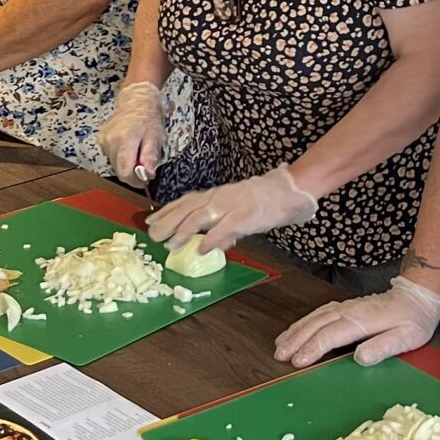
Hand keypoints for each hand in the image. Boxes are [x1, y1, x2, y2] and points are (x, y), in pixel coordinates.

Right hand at [101, 80, 165, 187]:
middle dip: (132, 172)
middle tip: (144, 164)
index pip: (124, 172)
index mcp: (126, 139)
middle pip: (119, 170)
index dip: (135, 180)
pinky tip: (129, 146)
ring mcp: (104, 140)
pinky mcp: (102, 140)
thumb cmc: (148, 116)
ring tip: (137, 151)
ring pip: (115, 164)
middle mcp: (111, 141)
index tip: (145, 179)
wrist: (136, 100)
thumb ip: (150, 156)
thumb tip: (148, 174)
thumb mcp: (156, 136)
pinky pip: (111, 156)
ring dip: (126, 164)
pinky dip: (121, 156)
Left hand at [146, 164, 317, 255]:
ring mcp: (231, 206)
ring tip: (170, 244)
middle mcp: (219, 197)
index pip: (186, 201)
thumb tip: (210, 244)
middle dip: (167, 222)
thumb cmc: (264, 199)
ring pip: (200, 217)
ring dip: (182, 231)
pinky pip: (224, 228)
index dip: (167, 211)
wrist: (289, 189)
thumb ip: (223, 227)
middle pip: (187, 209)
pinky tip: (200, 249)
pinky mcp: (245, 216)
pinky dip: (211, 239)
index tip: (150, 221)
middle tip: (152, 236)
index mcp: (217, 195)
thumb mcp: (238, 210)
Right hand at [274, 276, 439, 368]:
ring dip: (296, 330)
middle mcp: (350, 310)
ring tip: (280, 345)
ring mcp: (346, 307)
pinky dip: (304, 322)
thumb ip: (384, 346)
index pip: (331, 334)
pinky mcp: (346, 307)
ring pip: (315, 317)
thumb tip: (360, 357)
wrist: (418, 296)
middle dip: (296, 340)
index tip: (298, 362)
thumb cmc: (414, 319)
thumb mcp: (408, 337)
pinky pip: (319, 313)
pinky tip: (296, 330)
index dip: (312, 348)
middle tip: (279, 356)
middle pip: (316, 324)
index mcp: (363, 320)